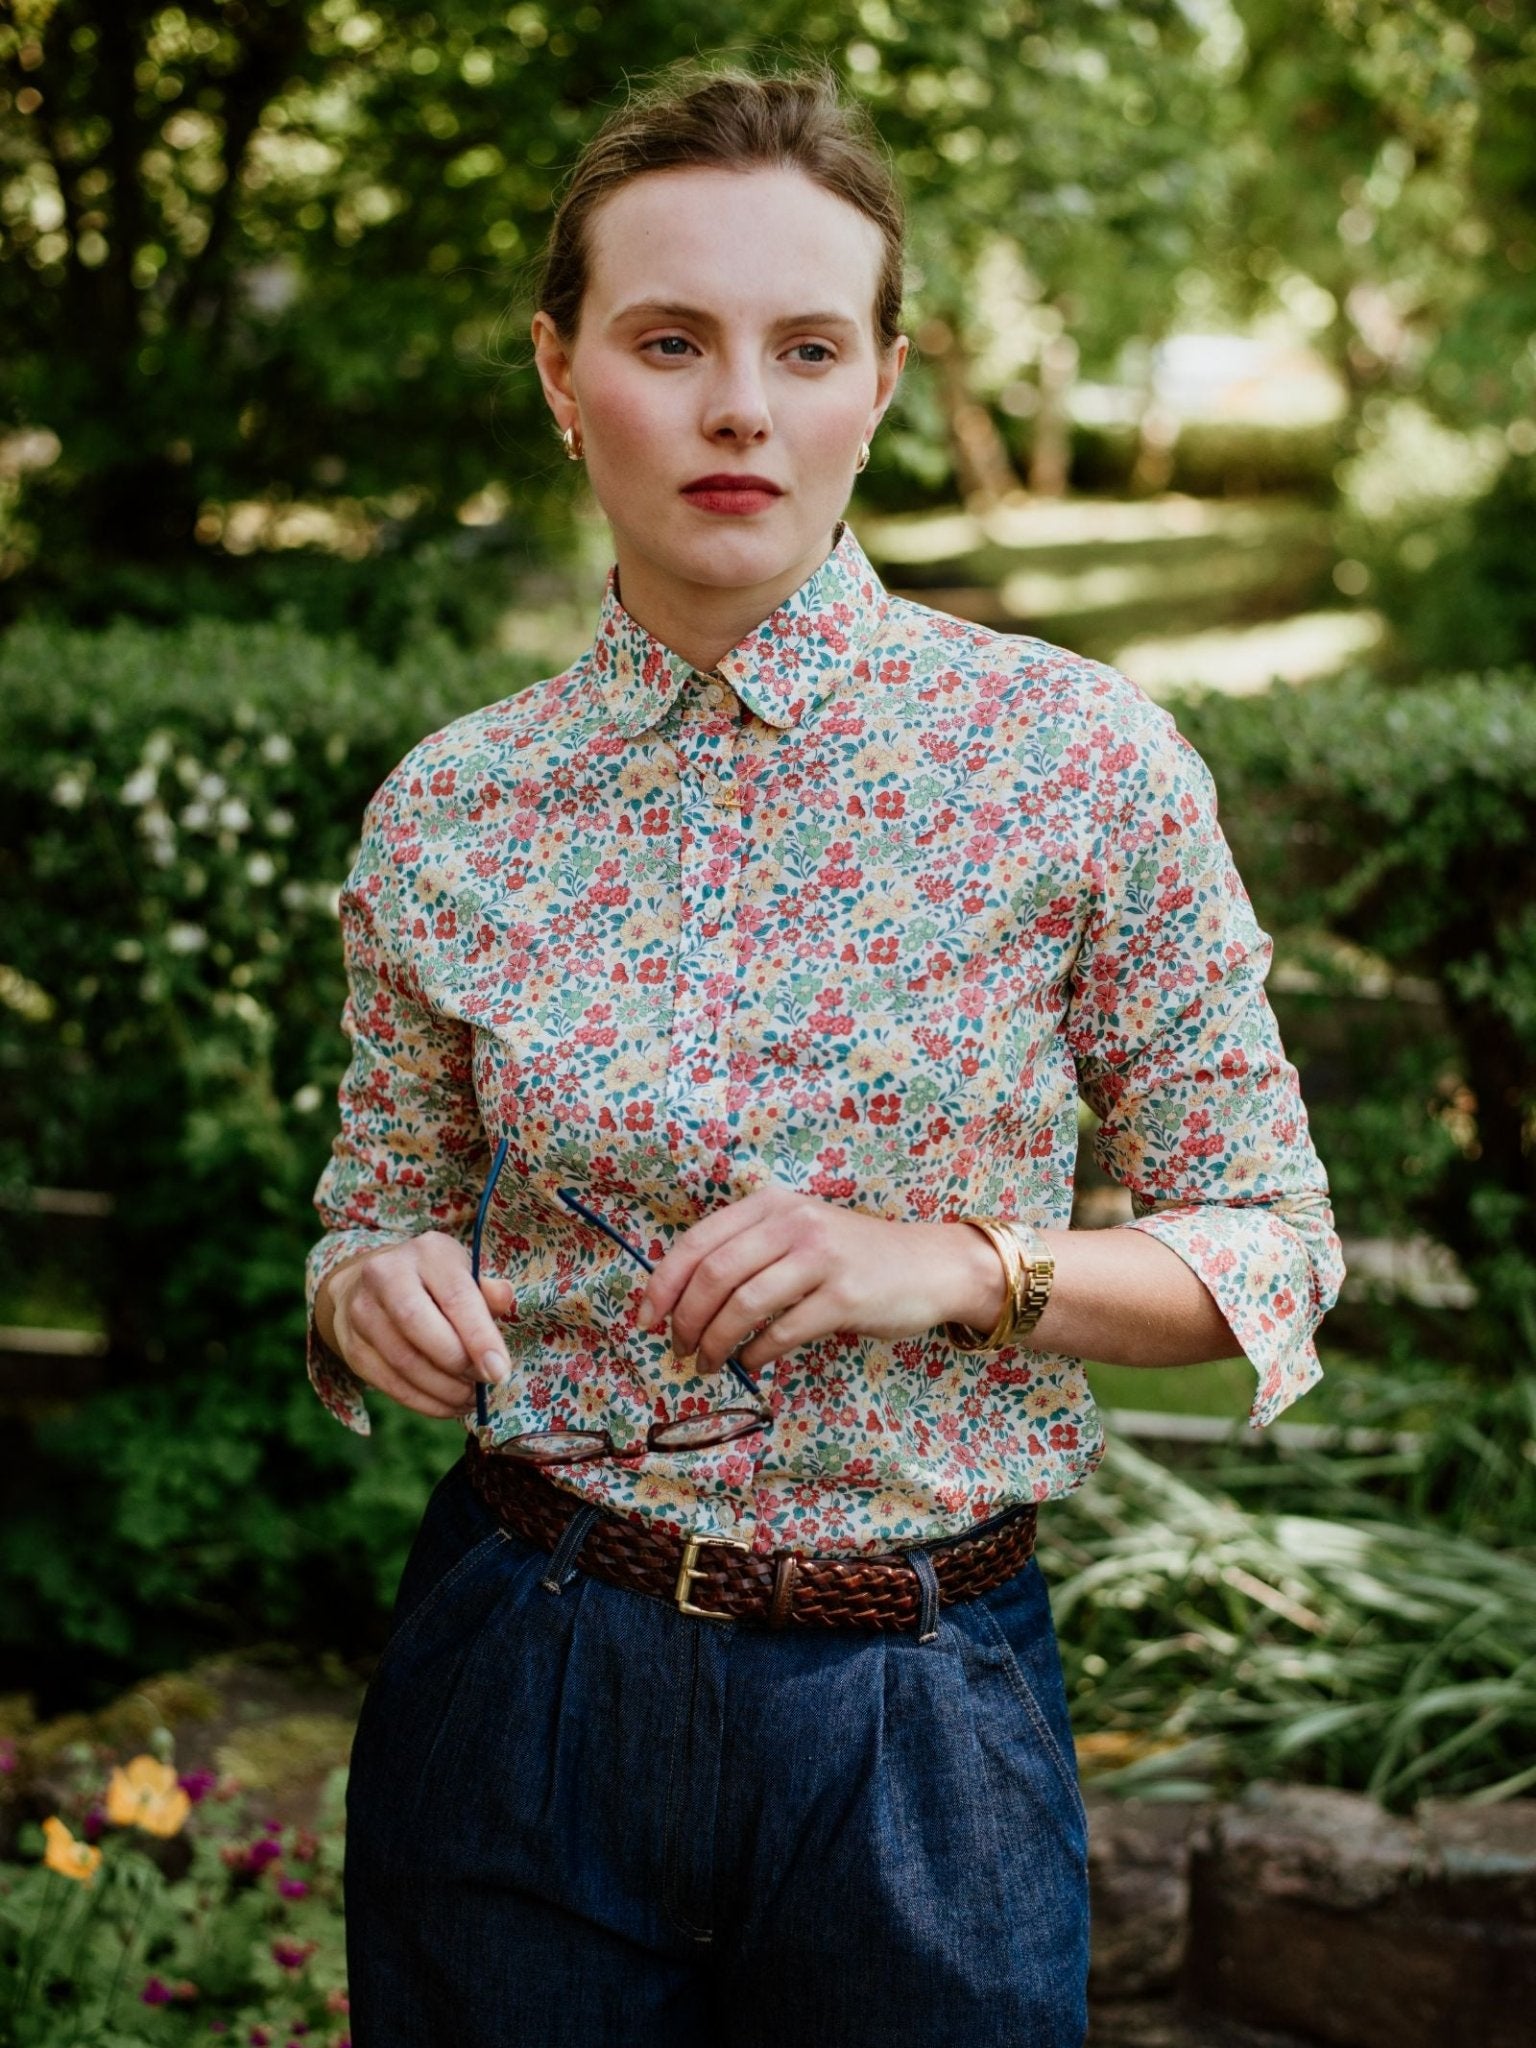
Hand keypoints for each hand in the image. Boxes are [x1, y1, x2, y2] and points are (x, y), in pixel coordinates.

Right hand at [316, 1234, 514, 1420]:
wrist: (370, 1283)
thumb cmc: (434, 1283)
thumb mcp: (463, 1275)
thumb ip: (486, 1291)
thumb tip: (504, 1297)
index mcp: (427, 1252)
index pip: (456, 1296)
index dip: (480, 1338)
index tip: (499, 1371)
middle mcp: (385, 1275)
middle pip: (419, 1326)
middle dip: (458, 1363)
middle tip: (484, 1383)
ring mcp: (361, 1310)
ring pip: (402, 1361)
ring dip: (442, 1389)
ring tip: (469, 1397)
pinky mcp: (351, 1345)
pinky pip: (387, 1383)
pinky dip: (423, 1402)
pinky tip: (447, 1405)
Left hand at [632, 1186, 1004, 1375]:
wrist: (929, 1265)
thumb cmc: (852, 1257)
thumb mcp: (797, 1235)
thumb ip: (747, 1253)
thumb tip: (679, 1301)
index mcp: (771, 1204)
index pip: (697, 1242)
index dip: (662, 1285)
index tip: (645, 1321)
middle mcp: (793, 1223)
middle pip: (714, 1275)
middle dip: (686, 1321)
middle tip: (681, 1351)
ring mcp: (821, 1258)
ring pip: (743, 1305)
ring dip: (716, 1343)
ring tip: (710, 1363)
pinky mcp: (844, 1297)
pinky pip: (782, 1332)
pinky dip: (757, 1354)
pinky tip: (752, 1363)